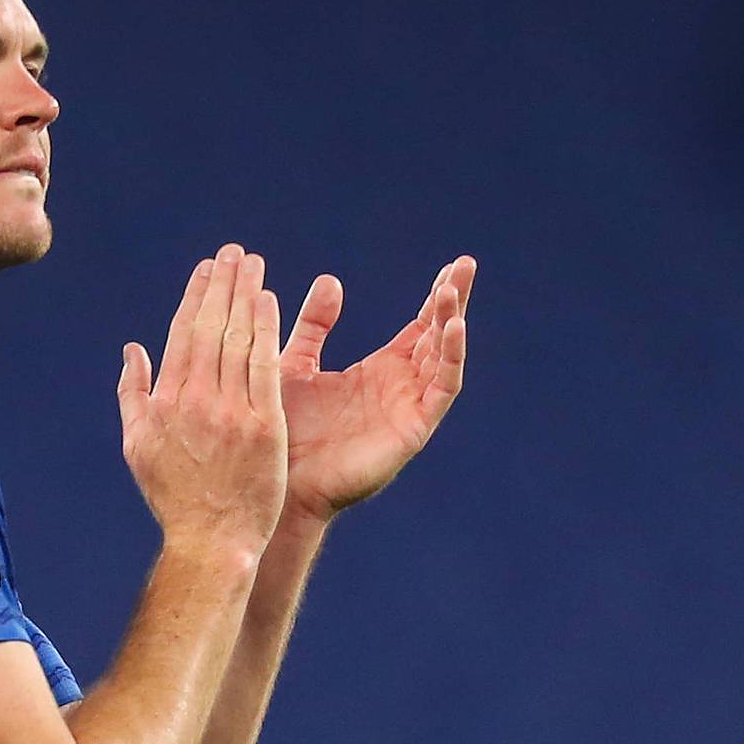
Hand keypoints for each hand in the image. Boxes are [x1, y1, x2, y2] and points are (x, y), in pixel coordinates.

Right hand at [117, 244, 288, 557]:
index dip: (196, 296)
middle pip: (211, 328)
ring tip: (253, 265)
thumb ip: (133, 392)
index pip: (182, 334)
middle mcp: (196, 400)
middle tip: (234, 252)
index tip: (207, 269)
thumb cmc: (173, 496)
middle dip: (223, 284)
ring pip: (238, 339)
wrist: (212, 540)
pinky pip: (265, 366)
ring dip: (246, 296)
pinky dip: (266, 330)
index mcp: (165, 402)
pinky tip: (269, 301)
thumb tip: (132, 349)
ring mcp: (231, 412)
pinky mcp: (264, 426)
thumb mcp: (138, 445)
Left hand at [275, 255, 474, 523]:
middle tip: (467, 263)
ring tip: (454, 290)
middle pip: (439, 337)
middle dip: (454, 301)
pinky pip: (441, 390)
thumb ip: (315, 326)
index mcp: (379, 372)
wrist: (276, 479)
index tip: (453, 264)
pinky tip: (452, 330)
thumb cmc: (284, 430)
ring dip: (452, 323)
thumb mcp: (296, 364)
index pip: (420, 327)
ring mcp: (410, 409)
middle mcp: (401, 388)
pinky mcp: (413, 430)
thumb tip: (330, 280)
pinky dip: (451, 360)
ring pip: (444, 358)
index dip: (436, 297)